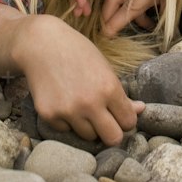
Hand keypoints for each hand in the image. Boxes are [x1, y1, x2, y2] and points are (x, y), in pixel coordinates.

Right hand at [13, 15, 143, 143]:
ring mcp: (69, 111)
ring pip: (89, 136)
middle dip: (111, 131)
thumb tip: (141, 110)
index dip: (125, 118)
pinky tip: (62, 99)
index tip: (118, 113)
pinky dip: (67, 120)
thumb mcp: (103, 67)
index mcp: (108, 88)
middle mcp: (90, 103)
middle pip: (112, 139)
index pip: (128, 122)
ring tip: (79, 102)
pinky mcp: (50, 116)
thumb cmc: (76, 51)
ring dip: (88, 125)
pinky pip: (66, 130)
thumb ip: (121, 94)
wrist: (41, 43)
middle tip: (104, 120)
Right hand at [101, 0, 168, 36]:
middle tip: (107, 28)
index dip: (112, 24)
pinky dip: (138, 2)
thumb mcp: (179, 1)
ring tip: (142, 25)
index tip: (106, 35)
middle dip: (106, 12)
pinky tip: (152, 14)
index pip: (125, 10)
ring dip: (125, 10)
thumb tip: (156, 29)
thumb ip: (164, 14)